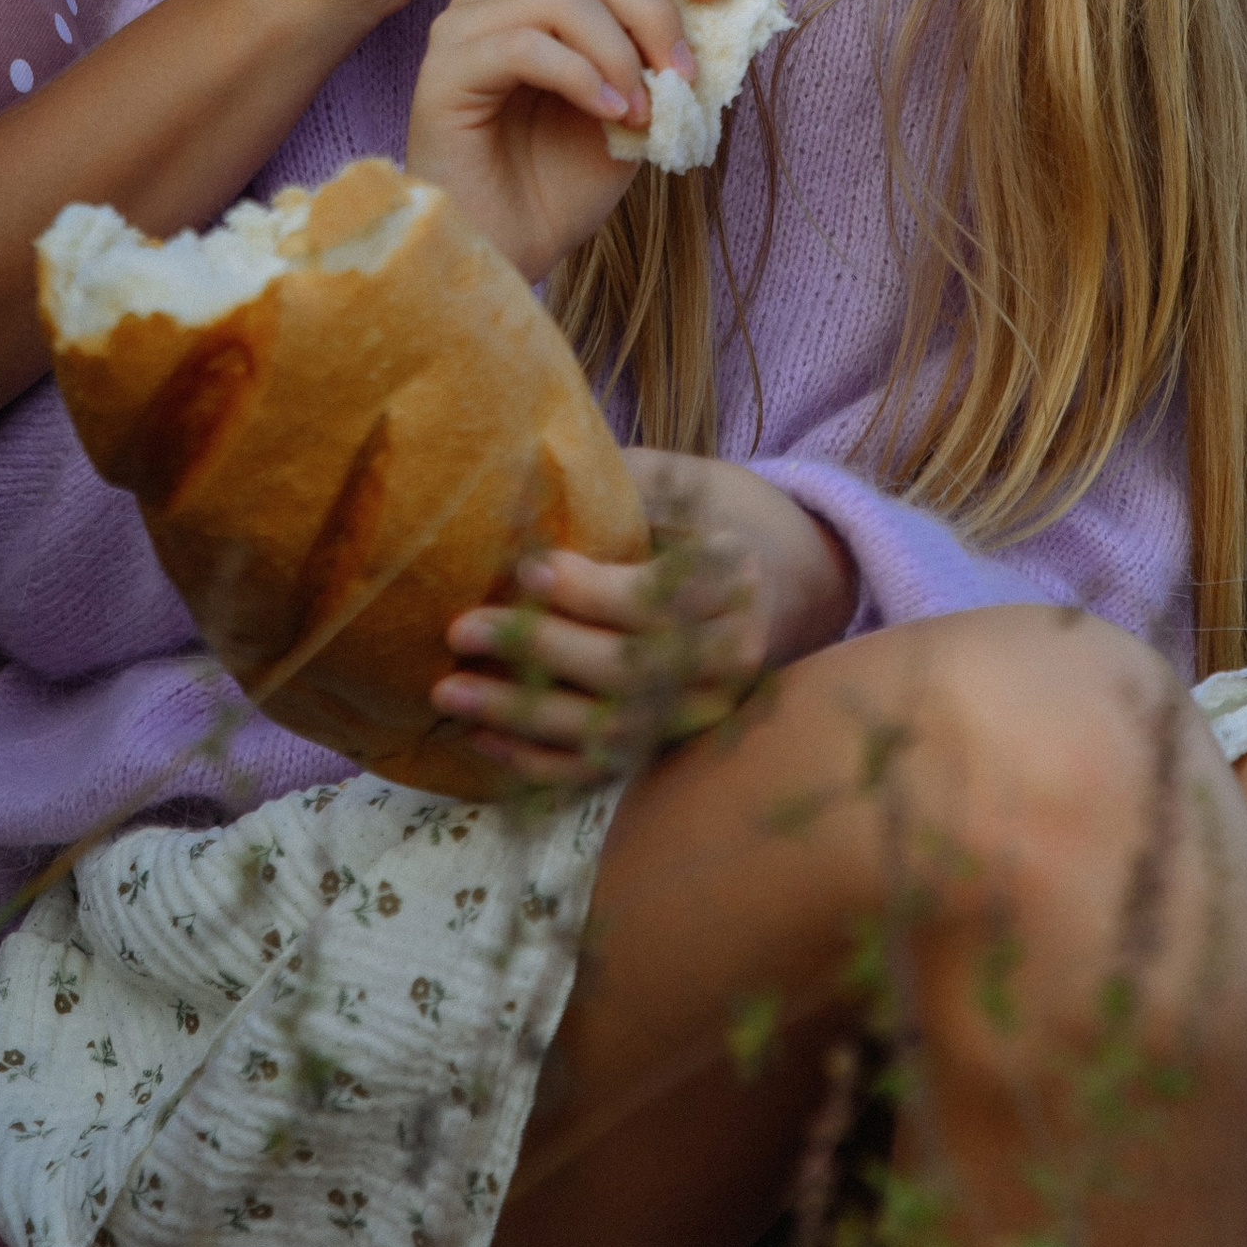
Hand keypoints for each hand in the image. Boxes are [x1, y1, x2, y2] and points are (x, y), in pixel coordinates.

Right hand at [405, 0, 736, 282]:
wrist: (506, 257)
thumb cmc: (559, 188)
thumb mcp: (635, 109)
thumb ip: (662, 55)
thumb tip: (722, 3)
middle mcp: (494, 0)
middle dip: (654, 9)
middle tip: (685, 73)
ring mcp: (463, 30)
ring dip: (622, 53)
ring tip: (643, 113)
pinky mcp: (445, 71)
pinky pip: (524, 44)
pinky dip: (582, 76)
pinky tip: (610, 115)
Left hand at [432, 452, 859, 787]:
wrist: (797, 579)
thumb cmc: (723, 516)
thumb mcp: (689, 482)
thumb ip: (624, 486)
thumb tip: (527, 480)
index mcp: (736, 582)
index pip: (659, 599)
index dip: (589, 591)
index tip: (526, 568)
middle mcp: (731, 656)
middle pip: (630, 669)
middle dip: (539, 651)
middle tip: (461, 629)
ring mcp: (706, 711)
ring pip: (611, 728)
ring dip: (524, 716)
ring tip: (449, 692)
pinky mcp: (678, 742)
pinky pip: (606, 766)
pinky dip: (542, 760)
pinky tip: (484, 738)